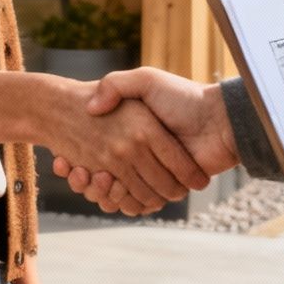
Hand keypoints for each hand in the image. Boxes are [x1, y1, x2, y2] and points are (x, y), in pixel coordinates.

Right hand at [56, 69, 237, 212]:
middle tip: (72, 170)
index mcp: (134, 133)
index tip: (64, 159)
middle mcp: (139, 155)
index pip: (97, 151)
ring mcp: (151, 173)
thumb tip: (92, 108)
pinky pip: (133, 202)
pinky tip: (103, 185)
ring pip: (114, 192)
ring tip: (85, 175)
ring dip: (98, 190)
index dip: (79, 159)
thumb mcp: (146, 81)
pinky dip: (117, 201)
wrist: (219, 119)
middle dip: (85, 179)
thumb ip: (116, 85)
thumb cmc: (184, 97)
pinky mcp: (163, 188)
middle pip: (102, 177)